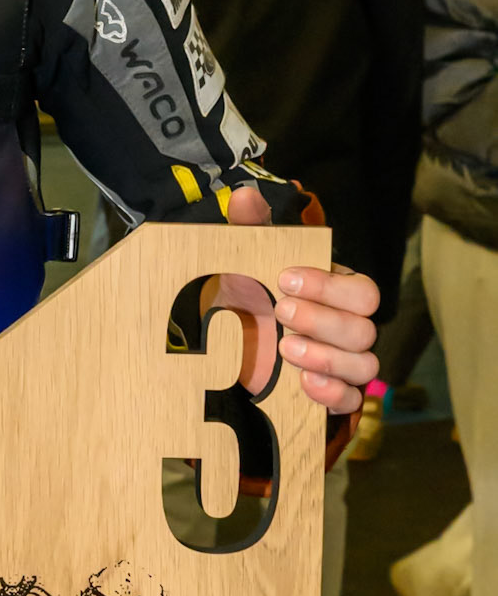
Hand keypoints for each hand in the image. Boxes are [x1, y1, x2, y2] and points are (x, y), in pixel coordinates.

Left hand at [225, 186, 377, 414]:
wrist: (229, 352)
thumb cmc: (249, 297)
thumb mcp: (245, 262)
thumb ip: (251, 228)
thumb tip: (245, 194)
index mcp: (340, 294)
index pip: (363, 290)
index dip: (330, 285)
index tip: (285, 278)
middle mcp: (350, 329)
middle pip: (365, 328)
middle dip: (324, 320)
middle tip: (280, 310)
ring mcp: (344, 365)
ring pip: (364, 365)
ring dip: (327, 358)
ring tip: (285, 349)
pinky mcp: (332, 397)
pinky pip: (352, 401)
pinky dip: (332, 394)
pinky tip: (304, 384)